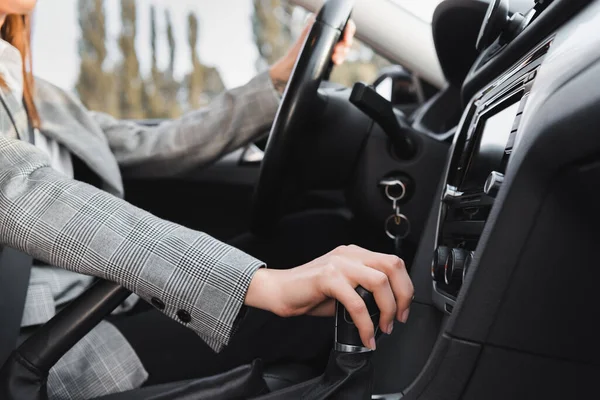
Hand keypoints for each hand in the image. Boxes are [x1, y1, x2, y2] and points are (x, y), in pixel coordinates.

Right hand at [245, 245, 413, 349]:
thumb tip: (385, 312)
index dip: (405, 287)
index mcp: (355, 254)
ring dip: (387, 309)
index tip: (403, 310)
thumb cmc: (308, 292)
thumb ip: (364, 291)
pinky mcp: (328, 277)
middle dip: (403, 296)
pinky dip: (365, 323)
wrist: (278, 291)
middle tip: (398, 319)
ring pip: (379, 282)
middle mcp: (350, 254)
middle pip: (393, 266)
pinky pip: (357, 302)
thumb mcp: (343, 288)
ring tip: (382, 328)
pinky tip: (365, 335)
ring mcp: (339, 264)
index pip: (394, 262)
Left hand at [269, 17, 356, 93]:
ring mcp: (326, 45)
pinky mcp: (327, 55)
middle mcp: (324, 33)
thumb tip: (316, 20)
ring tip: (335, 59)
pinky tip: (336, 62)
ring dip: (343, 52)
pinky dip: (340, 58)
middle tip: (338, 51)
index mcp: (318, 26)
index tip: (346, 39)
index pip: (340, 22)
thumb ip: (310, 30)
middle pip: (344, 34)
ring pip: (343, 45)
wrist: (287, 73)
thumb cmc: (293, 58)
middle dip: (345, 43)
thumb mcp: (303, 42)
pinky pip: (339, 55)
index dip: (347, 29)